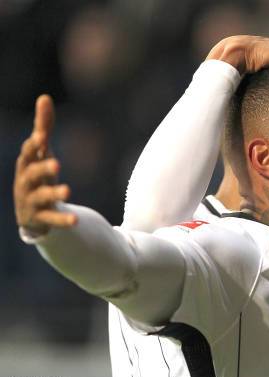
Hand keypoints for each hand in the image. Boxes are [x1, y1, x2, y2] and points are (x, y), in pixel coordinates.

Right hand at [14, 95, 76, 234]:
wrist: (31, 212)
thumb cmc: (38, 175)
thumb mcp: (42, 152)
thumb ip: (43, 127)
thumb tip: (44, 97)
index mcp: (27, 164)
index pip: (29, 153)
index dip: (34, 145)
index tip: (41, 136)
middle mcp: (26, 182)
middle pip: (32, 174)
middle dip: (43, 168)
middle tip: (57, 164)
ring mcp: (32, 201)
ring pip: (42, 196)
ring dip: (54, 193)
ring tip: (68, 190)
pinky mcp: (41, 219)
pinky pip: (52, 219)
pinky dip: (63, 219)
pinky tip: (75, 220)